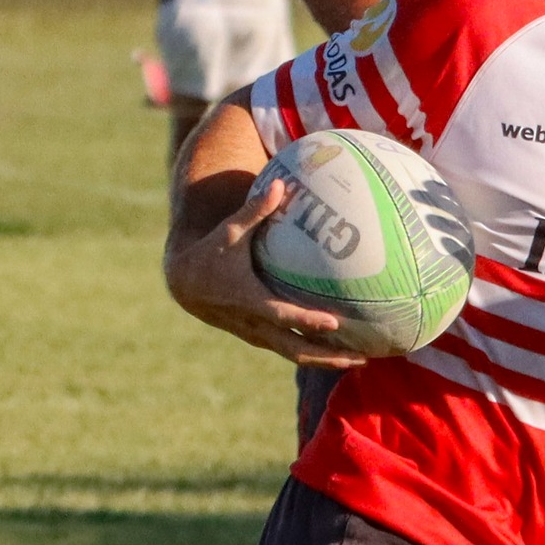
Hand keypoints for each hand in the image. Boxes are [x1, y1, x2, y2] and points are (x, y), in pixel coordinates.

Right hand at [164, 177, 366, 368]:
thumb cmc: (210, 252)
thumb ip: (255, 210)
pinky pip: (290, 351)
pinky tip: (339, 353)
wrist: (184, 283)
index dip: (307, 321)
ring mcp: (257, 335)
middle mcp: (255, 323)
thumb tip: (280, 184)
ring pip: (295, 355)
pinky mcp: (260, 338)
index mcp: (249, 299)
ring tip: (359, 360)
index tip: (334, 323)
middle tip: (360, 357)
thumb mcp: (230, 231)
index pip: (282, 315)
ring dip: (326, 360)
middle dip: (328, 356)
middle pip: (295, 348)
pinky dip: (314, 355)